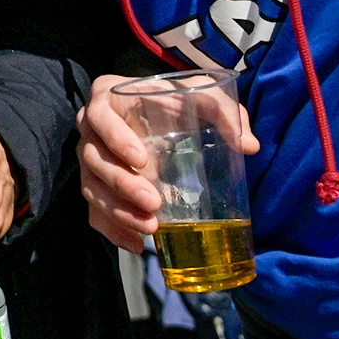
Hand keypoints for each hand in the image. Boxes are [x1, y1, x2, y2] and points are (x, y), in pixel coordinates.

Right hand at [75, 71, 258, 252]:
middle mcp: (90, 129)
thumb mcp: (200, 93)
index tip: (142, 160)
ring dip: (118, 212)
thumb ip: (222, 110)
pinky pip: (94, 212)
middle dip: (123, 185)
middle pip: (94, 160)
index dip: (115, 139)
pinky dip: (112, 230)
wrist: (157, 113)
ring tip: (150, 229)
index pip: (101, 117)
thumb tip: (248, 145)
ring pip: (91, 189)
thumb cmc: (175, 100)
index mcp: (107, 99)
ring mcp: (90, 160)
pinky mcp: (95, 186)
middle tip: (154, 203)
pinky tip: (136, 244)